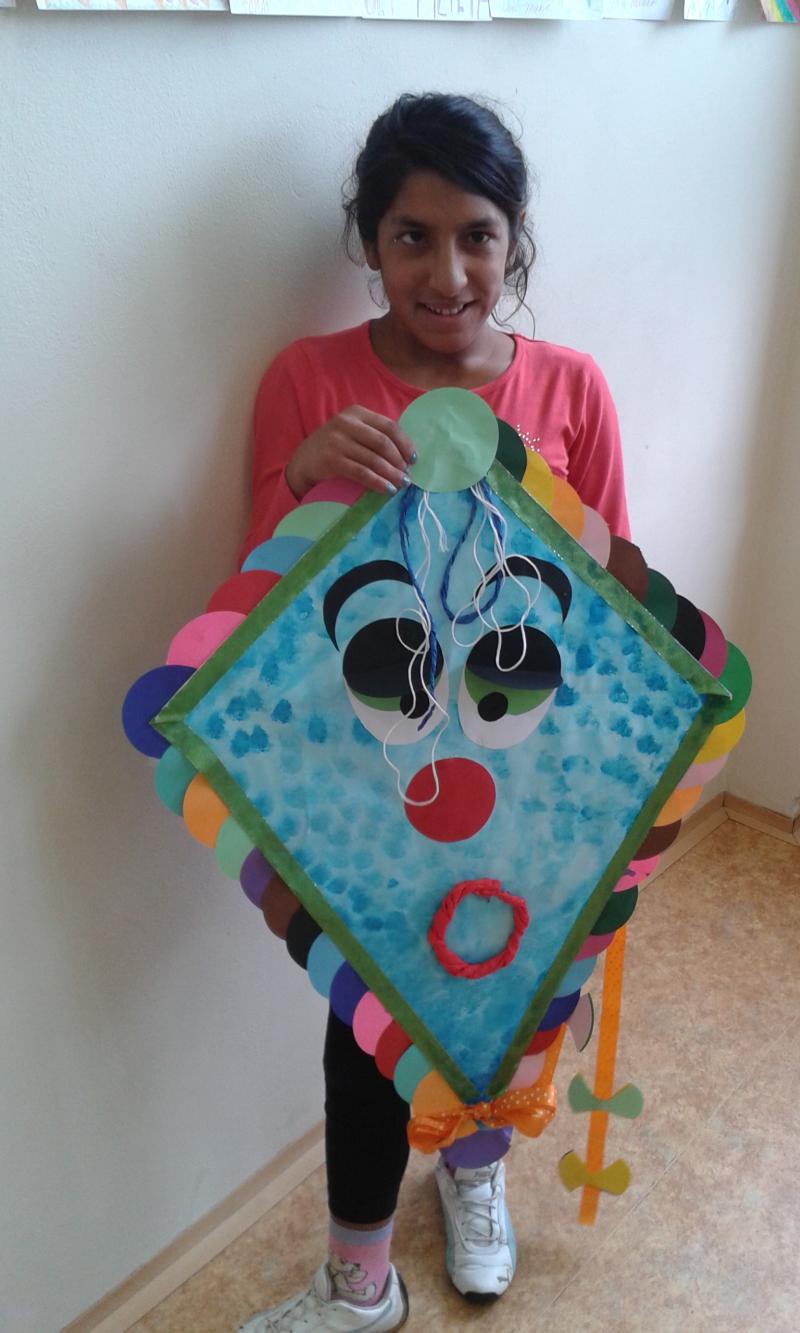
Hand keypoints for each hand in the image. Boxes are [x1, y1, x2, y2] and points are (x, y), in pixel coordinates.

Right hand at [285, 406, 415, 498]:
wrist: (303, 461)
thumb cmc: (334, 448)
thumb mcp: (353, 433)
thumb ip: (374, 436)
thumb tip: (407, 455)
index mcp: (357, 413)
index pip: (389, 426)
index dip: (405, 444)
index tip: (414, 459)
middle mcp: (346, 423)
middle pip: (383, 443)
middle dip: (399, 461)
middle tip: (407, 475)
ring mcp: (337, 441)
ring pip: (374, 459)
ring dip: (391, 474)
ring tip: (401, 484)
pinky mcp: (331, 459)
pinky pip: (361, 472)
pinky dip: (377, 482)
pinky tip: (387, 489)